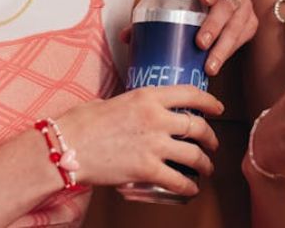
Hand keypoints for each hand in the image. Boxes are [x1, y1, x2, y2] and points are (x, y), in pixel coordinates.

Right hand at [58, 85, 223, 197]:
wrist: (66, 146)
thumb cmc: (82, 123)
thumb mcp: (114, 101)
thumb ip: (134, 105)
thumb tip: (140, 111)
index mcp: (148, 96)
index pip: (191, 94)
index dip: (210, 102)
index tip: (218, 108)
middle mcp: (156, 118)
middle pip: (199, 126)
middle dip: (211, 137)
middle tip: (213, 144)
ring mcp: (154, 144)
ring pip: (194, 155)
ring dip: (205, 164)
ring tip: (206, 168)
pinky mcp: (147, 169)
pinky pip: (178, 181)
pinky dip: (189, 187)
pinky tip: (190, 190)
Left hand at [118, 0, 257, 75]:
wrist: (212, 8)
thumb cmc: (190, 6)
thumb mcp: (175, 4)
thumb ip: (151, 17)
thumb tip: (126, 36)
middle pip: (227, 5)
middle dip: (214, 25)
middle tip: (200, 43)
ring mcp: (243, 6)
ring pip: (238, 24)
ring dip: (224, 46)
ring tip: (210, 65)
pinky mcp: (249, 24)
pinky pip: (244, 37)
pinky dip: (231, 50)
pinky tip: (219, 63)